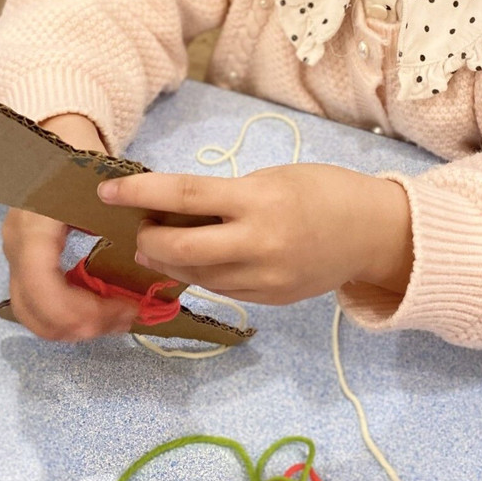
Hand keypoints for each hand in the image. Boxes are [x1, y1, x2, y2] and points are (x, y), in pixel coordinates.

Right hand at [2, 112, 137, 340]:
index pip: (43, 287)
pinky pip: (38, 304)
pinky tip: (102, 307)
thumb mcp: (106, 179)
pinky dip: (68, 316)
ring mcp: (14, 254)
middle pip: (37, 311)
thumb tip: (158, 248)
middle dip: (84, 325)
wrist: (57, 135)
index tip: (127, 309)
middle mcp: (16, 243)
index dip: (84, 311)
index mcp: (35, 224)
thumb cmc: (82, 155)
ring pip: (34, 315)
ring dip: (77, 326)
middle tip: (128, 317)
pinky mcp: (23, 262)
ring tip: (120, 315)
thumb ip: (125, 212)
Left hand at [98, 163, 412, 305]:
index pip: (186, 196)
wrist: (373, 232)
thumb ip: (227, 197)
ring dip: (171, 262)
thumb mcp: (272, 179)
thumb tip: (174, 210)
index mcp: (259, 201)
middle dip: (149, 242)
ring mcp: (264, 279)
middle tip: (137, 230)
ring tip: (160, 246)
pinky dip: (203, 274)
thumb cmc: (322, 191)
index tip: (108, 191)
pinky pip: (222, 288)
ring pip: (197, 276)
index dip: (141, 194)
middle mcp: (259, 243)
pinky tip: (197, 261)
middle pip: (181, 250)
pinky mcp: (270, 300)